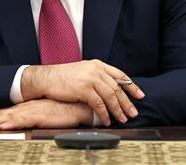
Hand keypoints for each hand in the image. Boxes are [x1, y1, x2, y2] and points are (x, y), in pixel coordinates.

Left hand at [0, 99, 92, 129]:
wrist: (79, 105)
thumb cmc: (63, 111)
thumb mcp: (43, 115)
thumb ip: (31, 119)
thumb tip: (20, 125)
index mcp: (25, 108)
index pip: (3, 113)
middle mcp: (26, 108)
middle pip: (2, 114)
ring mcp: (32, 111)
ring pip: (9, 117)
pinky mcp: (41, 115)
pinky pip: (24, 120)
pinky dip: (13, 123)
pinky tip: (4, 126)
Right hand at [20, 60, 144, 125]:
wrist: (46, 78)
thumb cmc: (62, 77)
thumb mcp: (83, 72)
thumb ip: (96, 77)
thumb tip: (109, 89)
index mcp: (98, 64)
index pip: (120, 75)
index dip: (131, 86)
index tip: (140, 95)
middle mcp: (96, 70)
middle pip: (117, 87)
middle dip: (127, 102)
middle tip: (133, 113)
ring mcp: (90, 78)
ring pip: (110, 96)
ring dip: (118, 110)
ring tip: (122, 119)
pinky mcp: (83, 89)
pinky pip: (99, 104)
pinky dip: (104, 114)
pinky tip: (107, 120)